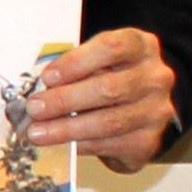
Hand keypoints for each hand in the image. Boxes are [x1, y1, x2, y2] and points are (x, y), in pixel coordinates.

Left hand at [29, 27, 179, 173]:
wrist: (139, 112)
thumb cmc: (110, 79)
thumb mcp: (97, 63)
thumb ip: (75, 68)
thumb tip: (39, 88)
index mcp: (142, 46)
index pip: (112, 47)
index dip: (76, 62)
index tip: (47, 77)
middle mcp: (156, 77)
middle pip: (109, 88)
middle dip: (65, 100)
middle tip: (35, 108)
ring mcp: (156, 111)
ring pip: (108, 121)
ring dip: (67, 128)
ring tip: (37, 132)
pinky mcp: (148, 141)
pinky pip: (109, 144)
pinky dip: (79, 145)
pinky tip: (59, 144)